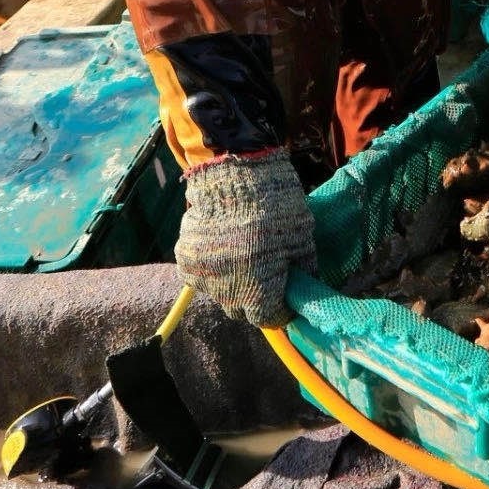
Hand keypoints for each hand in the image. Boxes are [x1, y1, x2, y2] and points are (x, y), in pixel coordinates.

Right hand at [174, 148, 316, 325]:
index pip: (268, 318)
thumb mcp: (302, 238)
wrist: (235, 171)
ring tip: (244, 253)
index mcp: (257, 288)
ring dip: (232, 282)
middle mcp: (225, 289)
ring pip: (220, 293)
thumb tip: (304, 289)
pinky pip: (201, 275)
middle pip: (241, 309)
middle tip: (266, 274)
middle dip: (255, 298)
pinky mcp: (185, 258)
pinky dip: (213, 266)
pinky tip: (224, 244)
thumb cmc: (276, 203)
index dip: (280, 310)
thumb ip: (303, 270)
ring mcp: (202, 274)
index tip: (286, 298)